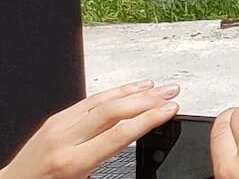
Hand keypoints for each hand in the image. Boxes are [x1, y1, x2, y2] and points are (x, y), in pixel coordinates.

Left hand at [0, 80, 179, 178]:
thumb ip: (106, 157)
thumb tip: (134, 135)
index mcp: (72, 162)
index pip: (119, 134)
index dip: (149, 119)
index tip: (170, 110)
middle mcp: (64, 139)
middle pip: (113, 112)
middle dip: (147, 100)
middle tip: (171, 95)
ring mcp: (58, 125)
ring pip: (102, 100)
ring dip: (135, 92)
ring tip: (160, 88)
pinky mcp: (55, 118)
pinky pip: (89, 100)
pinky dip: (114, 92)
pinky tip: (130, 89)